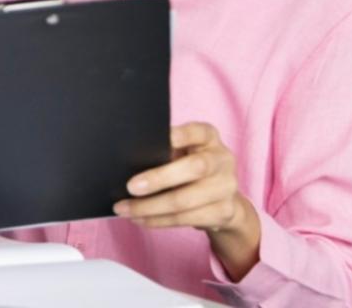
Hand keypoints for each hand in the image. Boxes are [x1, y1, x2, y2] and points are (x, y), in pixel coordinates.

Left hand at [114, 122, 260, 279]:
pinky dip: (158, 220)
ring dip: (150, 208)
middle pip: (195, 168)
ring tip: (125, 209)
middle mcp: (222, 159)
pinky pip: (186, 219)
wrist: (222, 196)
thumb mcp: (182, 151)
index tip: (164, 139)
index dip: (183, 135)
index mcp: (209, 137)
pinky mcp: (223, 212)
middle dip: (159, 178)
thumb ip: (164, 150)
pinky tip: (140, 219)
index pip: (198, 131)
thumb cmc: (189, 166)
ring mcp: (226, 187)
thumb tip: (130, 162)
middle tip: (130, 187)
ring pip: (185, 200)